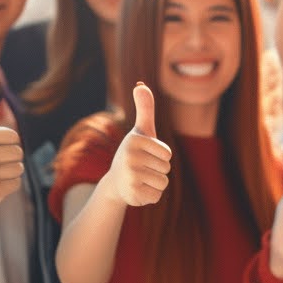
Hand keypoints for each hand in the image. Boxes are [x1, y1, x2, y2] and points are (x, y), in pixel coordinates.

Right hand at [100, 83, 172, 206]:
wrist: (115, 182)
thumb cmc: (134, 152)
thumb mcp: (141, 130)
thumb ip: (145, 108)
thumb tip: (140, 85)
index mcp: (134, 141)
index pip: (167, 155)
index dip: (160, 157)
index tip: (145, 156)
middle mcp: (129, 157)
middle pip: (166, 169)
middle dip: (157, 171)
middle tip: (142, 169)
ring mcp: (129, 176)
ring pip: (163, 183)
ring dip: (155, 183)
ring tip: (140, 179)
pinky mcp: (131, 194)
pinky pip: (156, 196)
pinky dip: (150, 195)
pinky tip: (137, 190)